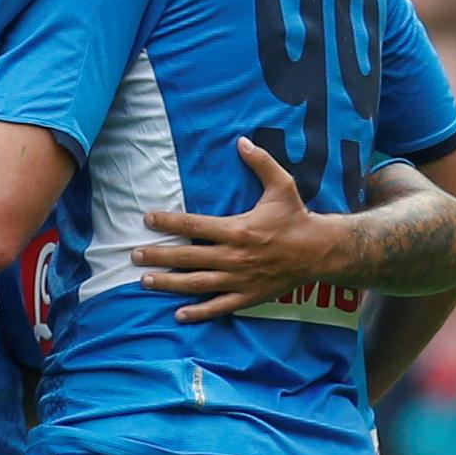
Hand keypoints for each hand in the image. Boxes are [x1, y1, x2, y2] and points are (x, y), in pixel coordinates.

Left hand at [132, 136, 335, 321]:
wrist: (321, 252)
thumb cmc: (297, 218)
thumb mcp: (282, 186)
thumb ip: (260, 162)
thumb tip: (242, 140)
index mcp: (237, 230)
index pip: (193, 225)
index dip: (168, 221)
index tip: (147, 218)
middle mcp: (234, 256)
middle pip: (187, 256)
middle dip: (158, 255)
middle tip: (134, 255)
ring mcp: (240, 279)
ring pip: (197, 283)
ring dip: (169, 283)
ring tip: (145, 281)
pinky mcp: (248, 296)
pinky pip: (219, 306)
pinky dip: (198, 312)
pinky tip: (178, 314)